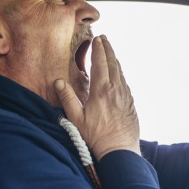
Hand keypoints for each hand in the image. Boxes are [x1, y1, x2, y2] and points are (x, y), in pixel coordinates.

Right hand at [54, 35, 140, 159]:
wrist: (120, 150)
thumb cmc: (96, 136)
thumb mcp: (76, 118)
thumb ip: (67, 98)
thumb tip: (58, 82)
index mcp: (101, 90)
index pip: (100, 63)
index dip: (98, 49)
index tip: (97, 39)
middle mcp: (116, 89)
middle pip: (113, 63)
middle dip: (108, 49)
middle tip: (104, 39)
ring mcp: (125, 96)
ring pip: (120, 72)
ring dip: (115, 60)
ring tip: (110, 53)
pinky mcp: (130, 103)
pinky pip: (125, 83)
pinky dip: (120, 73)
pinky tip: (118, 75)